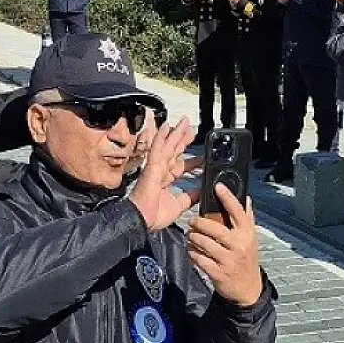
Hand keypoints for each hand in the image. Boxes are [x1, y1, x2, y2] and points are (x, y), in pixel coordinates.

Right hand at [127, 115, 196, 230]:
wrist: (141, 220)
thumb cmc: (153, 215)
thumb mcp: (179, 205)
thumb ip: (190, 196)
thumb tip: (202, 189)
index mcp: (166, 181)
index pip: (181, 166)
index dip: (192, 161)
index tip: (203, 157)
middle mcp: (160, 172)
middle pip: (174, 152)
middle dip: (184, 141)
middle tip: (192, 130)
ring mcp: (155, 168)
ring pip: (167, 146)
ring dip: (176, 133)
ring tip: (184, 122)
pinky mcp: (151, 167)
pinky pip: (157, 149)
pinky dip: (161, 137)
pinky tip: (166, 127)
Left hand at [187, 184, 264, 306]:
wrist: (248, 288)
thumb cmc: (247, 258)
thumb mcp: (250, 238)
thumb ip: (247, 218)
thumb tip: (246, 198)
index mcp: (247, 233)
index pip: (238, 212)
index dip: (227, 197)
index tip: (217, 186)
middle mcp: (239, 245)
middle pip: (215, 228)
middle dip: (200, 223)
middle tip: (192, 220)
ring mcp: (228, 260)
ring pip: (205, 244)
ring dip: (193, 238)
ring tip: (191, 235)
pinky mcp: (218, 273)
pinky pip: (199, 259)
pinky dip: (192, 253)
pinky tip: (192, 250)